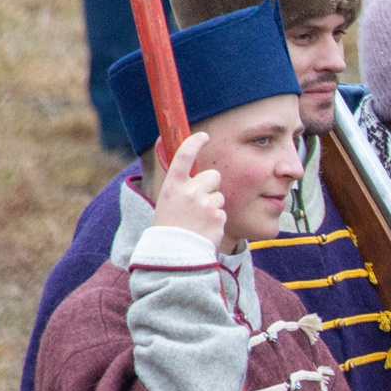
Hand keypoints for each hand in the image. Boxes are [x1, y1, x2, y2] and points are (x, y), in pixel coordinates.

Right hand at [150, 132, 226, 246]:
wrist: (174, 255)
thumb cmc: (168, 229)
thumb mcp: (167, 203)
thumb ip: (182, 189)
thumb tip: (196, 178)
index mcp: (173, 186)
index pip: (184, 156)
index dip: (194, 143)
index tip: (203, 135)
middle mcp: (190, 191)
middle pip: (213, 176)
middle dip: (211, 186)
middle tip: (199, 202)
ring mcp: (205, 204)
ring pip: (220, 196)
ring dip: (213, 206)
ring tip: (198, 221)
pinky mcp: (218, 217)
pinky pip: (222, 213)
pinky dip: (216, 221)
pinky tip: (204, 230)